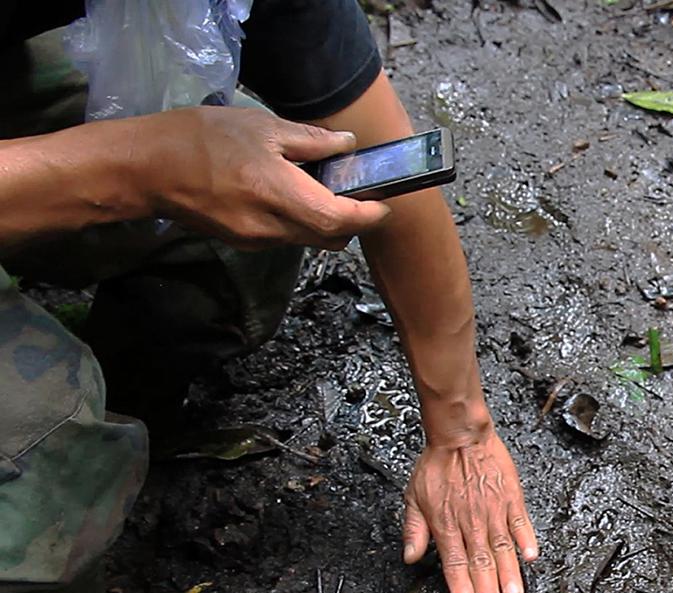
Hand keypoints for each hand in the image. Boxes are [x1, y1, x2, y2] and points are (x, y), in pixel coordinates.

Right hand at [142, 106, 390, 249]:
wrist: (147, 168)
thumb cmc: (200, 139)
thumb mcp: (261, 127)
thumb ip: (311, 140)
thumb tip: (346, 145)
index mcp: (277, 194)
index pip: (338, 220)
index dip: (368, 216)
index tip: (384, 205)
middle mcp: (269, 227)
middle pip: (330, 237)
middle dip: (352, 221)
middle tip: (359, 194)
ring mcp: (256, 240)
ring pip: (309, 240)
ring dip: (325, 221)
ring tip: (323, 189)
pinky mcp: (244, 243)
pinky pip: (286, 237)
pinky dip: (300, 221)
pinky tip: (292, 195)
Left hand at [401, 429, 538, 592]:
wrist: (460, 435)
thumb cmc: (437, 465)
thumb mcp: (413, 497)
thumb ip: (414, 529)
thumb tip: (409, 557)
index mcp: (446, 525)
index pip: (455, 564)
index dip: (461, 588)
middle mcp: (470, 522)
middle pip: (480, 563)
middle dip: (487, 592)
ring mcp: (493, 511)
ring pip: (501, 548)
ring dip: (508, 573)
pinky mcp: (511, 498)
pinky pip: (520, 522)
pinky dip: (526, 539)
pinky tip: (530, 558)